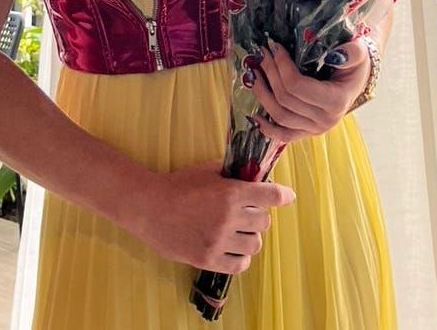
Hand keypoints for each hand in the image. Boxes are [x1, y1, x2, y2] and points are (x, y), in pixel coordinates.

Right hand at [131, 160, 294, 273]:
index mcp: (230, 193)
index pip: (271, 196)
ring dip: (249, 237)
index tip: (287, 197)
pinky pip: (240, 265)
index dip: (283, 196)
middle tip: (244, 213)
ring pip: (255, 244)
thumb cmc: (178, 185)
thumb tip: (256, 176)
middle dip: (257, 216)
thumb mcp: (207, 171)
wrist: (149, 207)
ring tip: (236, 232)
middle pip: (264, 222)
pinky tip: (232, 249)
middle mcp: (228, 218)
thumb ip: (233, 174)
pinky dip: (240, 257)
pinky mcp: (208, 259)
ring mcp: (219, 241)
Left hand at [250, 39, 371, 144]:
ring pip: (279, 116)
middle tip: (262, 53)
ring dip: (262, 94)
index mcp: (337, 100)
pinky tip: (253, 115)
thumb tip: (334, 55)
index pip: (298, 86)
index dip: (281, 65)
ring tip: (254, 74)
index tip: (274, 46)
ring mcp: (315, 129)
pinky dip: (266, 128)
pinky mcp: (307, 132)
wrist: (357, 80)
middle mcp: (325, 120)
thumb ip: (351, 52)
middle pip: (285, 98)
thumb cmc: (355, 65)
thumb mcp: (358, 52)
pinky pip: (283, 135)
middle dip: (270, 73)